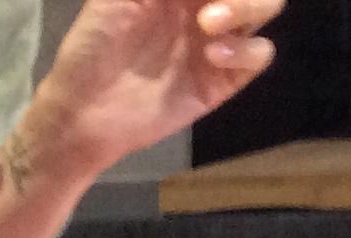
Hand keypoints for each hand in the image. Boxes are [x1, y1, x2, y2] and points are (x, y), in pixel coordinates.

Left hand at [26, 0, 283, 178]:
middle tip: (208, 6)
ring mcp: (218, 39)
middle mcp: (205, 5)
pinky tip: (212, 55)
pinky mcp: (223, 79)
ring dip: (248, 6)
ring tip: (209, 23)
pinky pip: (259, 54)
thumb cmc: (91, 47)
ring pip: (266, 7)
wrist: (84, 113)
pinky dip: (246, 49)